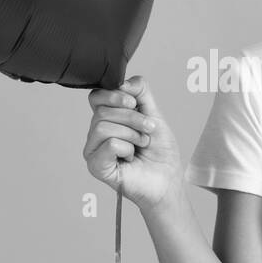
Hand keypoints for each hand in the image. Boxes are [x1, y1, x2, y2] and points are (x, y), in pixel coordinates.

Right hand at [84, 76, 182, 212]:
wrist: (167, 179)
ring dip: (132, 135)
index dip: (114, 95)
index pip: (96, 96)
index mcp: (107, 119)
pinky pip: (109, 144)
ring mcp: (93, 150)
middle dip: (133, 118)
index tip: (134, 102)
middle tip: (147, 131)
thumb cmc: (159, 151)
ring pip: (103, 126)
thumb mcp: (154, 113)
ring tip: (140, 145)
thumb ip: (140, 92)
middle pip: (102, 111)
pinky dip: (127, 149)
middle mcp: (95, 133)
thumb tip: (121, 83)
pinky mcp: (96, 166)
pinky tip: (131, 158)